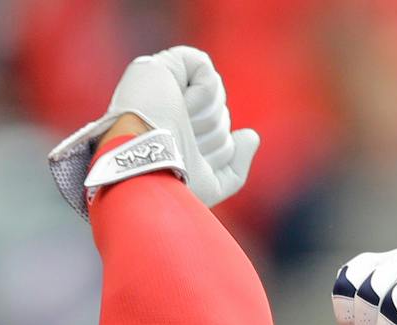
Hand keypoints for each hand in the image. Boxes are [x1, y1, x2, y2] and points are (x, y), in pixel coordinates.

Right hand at [48, 45, 258, 211]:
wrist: (144, 164)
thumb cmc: (169, 181)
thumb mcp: (208, 187)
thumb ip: (235, 169)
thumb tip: (251, 136)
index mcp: (178, 138)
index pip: (221, 139)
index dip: (214, 155)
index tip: (184, 163)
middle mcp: (170, 110)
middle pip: (222, 118)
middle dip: (210, 136)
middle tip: (178, 144)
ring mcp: (165, 86)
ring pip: (217, 95)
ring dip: (205, 118)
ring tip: (174, 125)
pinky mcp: (165, 65)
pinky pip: (206, 71)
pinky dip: (202, 92)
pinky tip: (179, 103)